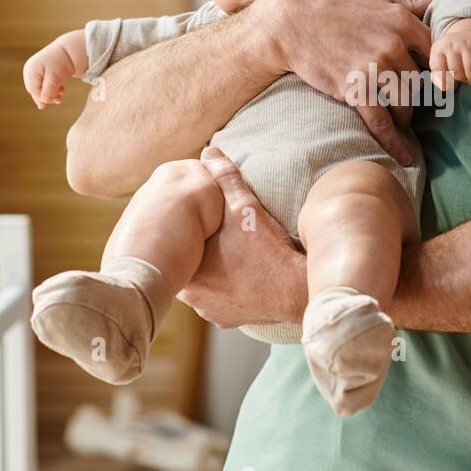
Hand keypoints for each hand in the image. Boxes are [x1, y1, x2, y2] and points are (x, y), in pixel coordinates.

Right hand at [23, 42, 75, 108]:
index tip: (56, 100)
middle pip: (35, 90)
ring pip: (40, 88)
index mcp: (30, 70)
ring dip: (50, 94)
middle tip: (59, 100)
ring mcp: (36, 70)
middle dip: (46, 96)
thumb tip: (43, 102)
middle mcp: (31, 70)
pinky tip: (61, 91)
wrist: (71, 49)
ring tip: (61, 95)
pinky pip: (44, 84)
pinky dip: (52, 89)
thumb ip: (48, 91)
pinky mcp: (43, 72)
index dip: (44, 97)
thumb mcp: (55, 78)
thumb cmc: (62, 62)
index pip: (33, 90)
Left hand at [176, 147, 306, 327]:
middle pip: (187, 265)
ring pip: (202, 285)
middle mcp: (193, 297)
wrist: (297, 290)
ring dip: (210, 271)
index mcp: (188, 271)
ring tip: (226, 253)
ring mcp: (210, 311)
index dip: (186, 232)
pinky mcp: (227, 319)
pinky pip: (219, 300)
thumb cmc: (268, 251)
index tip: (196, 223)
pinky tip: (239, 274)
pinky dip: (226, 287)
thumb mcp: (245, 208)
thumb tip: (210, 151)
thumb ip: (225, 178)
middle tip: (212, 234)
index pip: (174, 247)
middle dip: (198, 250)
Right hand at [265, 0, 441, 164]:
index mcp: (402, 21)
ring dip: (407, 117)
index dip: (439, 68)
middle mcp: (393, 46)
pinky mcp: (355, 91)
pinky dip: (395, 143)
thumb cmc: (334, 4)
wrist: (291, 23)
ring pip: (405, 104)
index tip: (440, 81)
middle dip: (420, 95)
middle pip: (421, 81)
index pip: (436, 52)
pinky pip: (381, 123)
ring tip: (404, 121)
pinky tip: (404, 156)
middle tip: (419, 104)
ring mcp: (374, 70)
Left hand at [428, 20, 470, 92]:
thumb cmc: (451, 57)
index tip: (446, 88)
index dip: (442, 79)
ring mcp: (468, 43)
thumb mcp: (440, 63)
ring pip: (470, 67)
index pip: (438, 66)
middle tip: (463, 77)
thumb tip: (444, 87)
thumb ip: (438, 77)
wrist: (467, 36)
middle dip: (460, 78)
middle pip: (455, 69)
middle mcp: (453, 44)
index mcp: (438, 49)